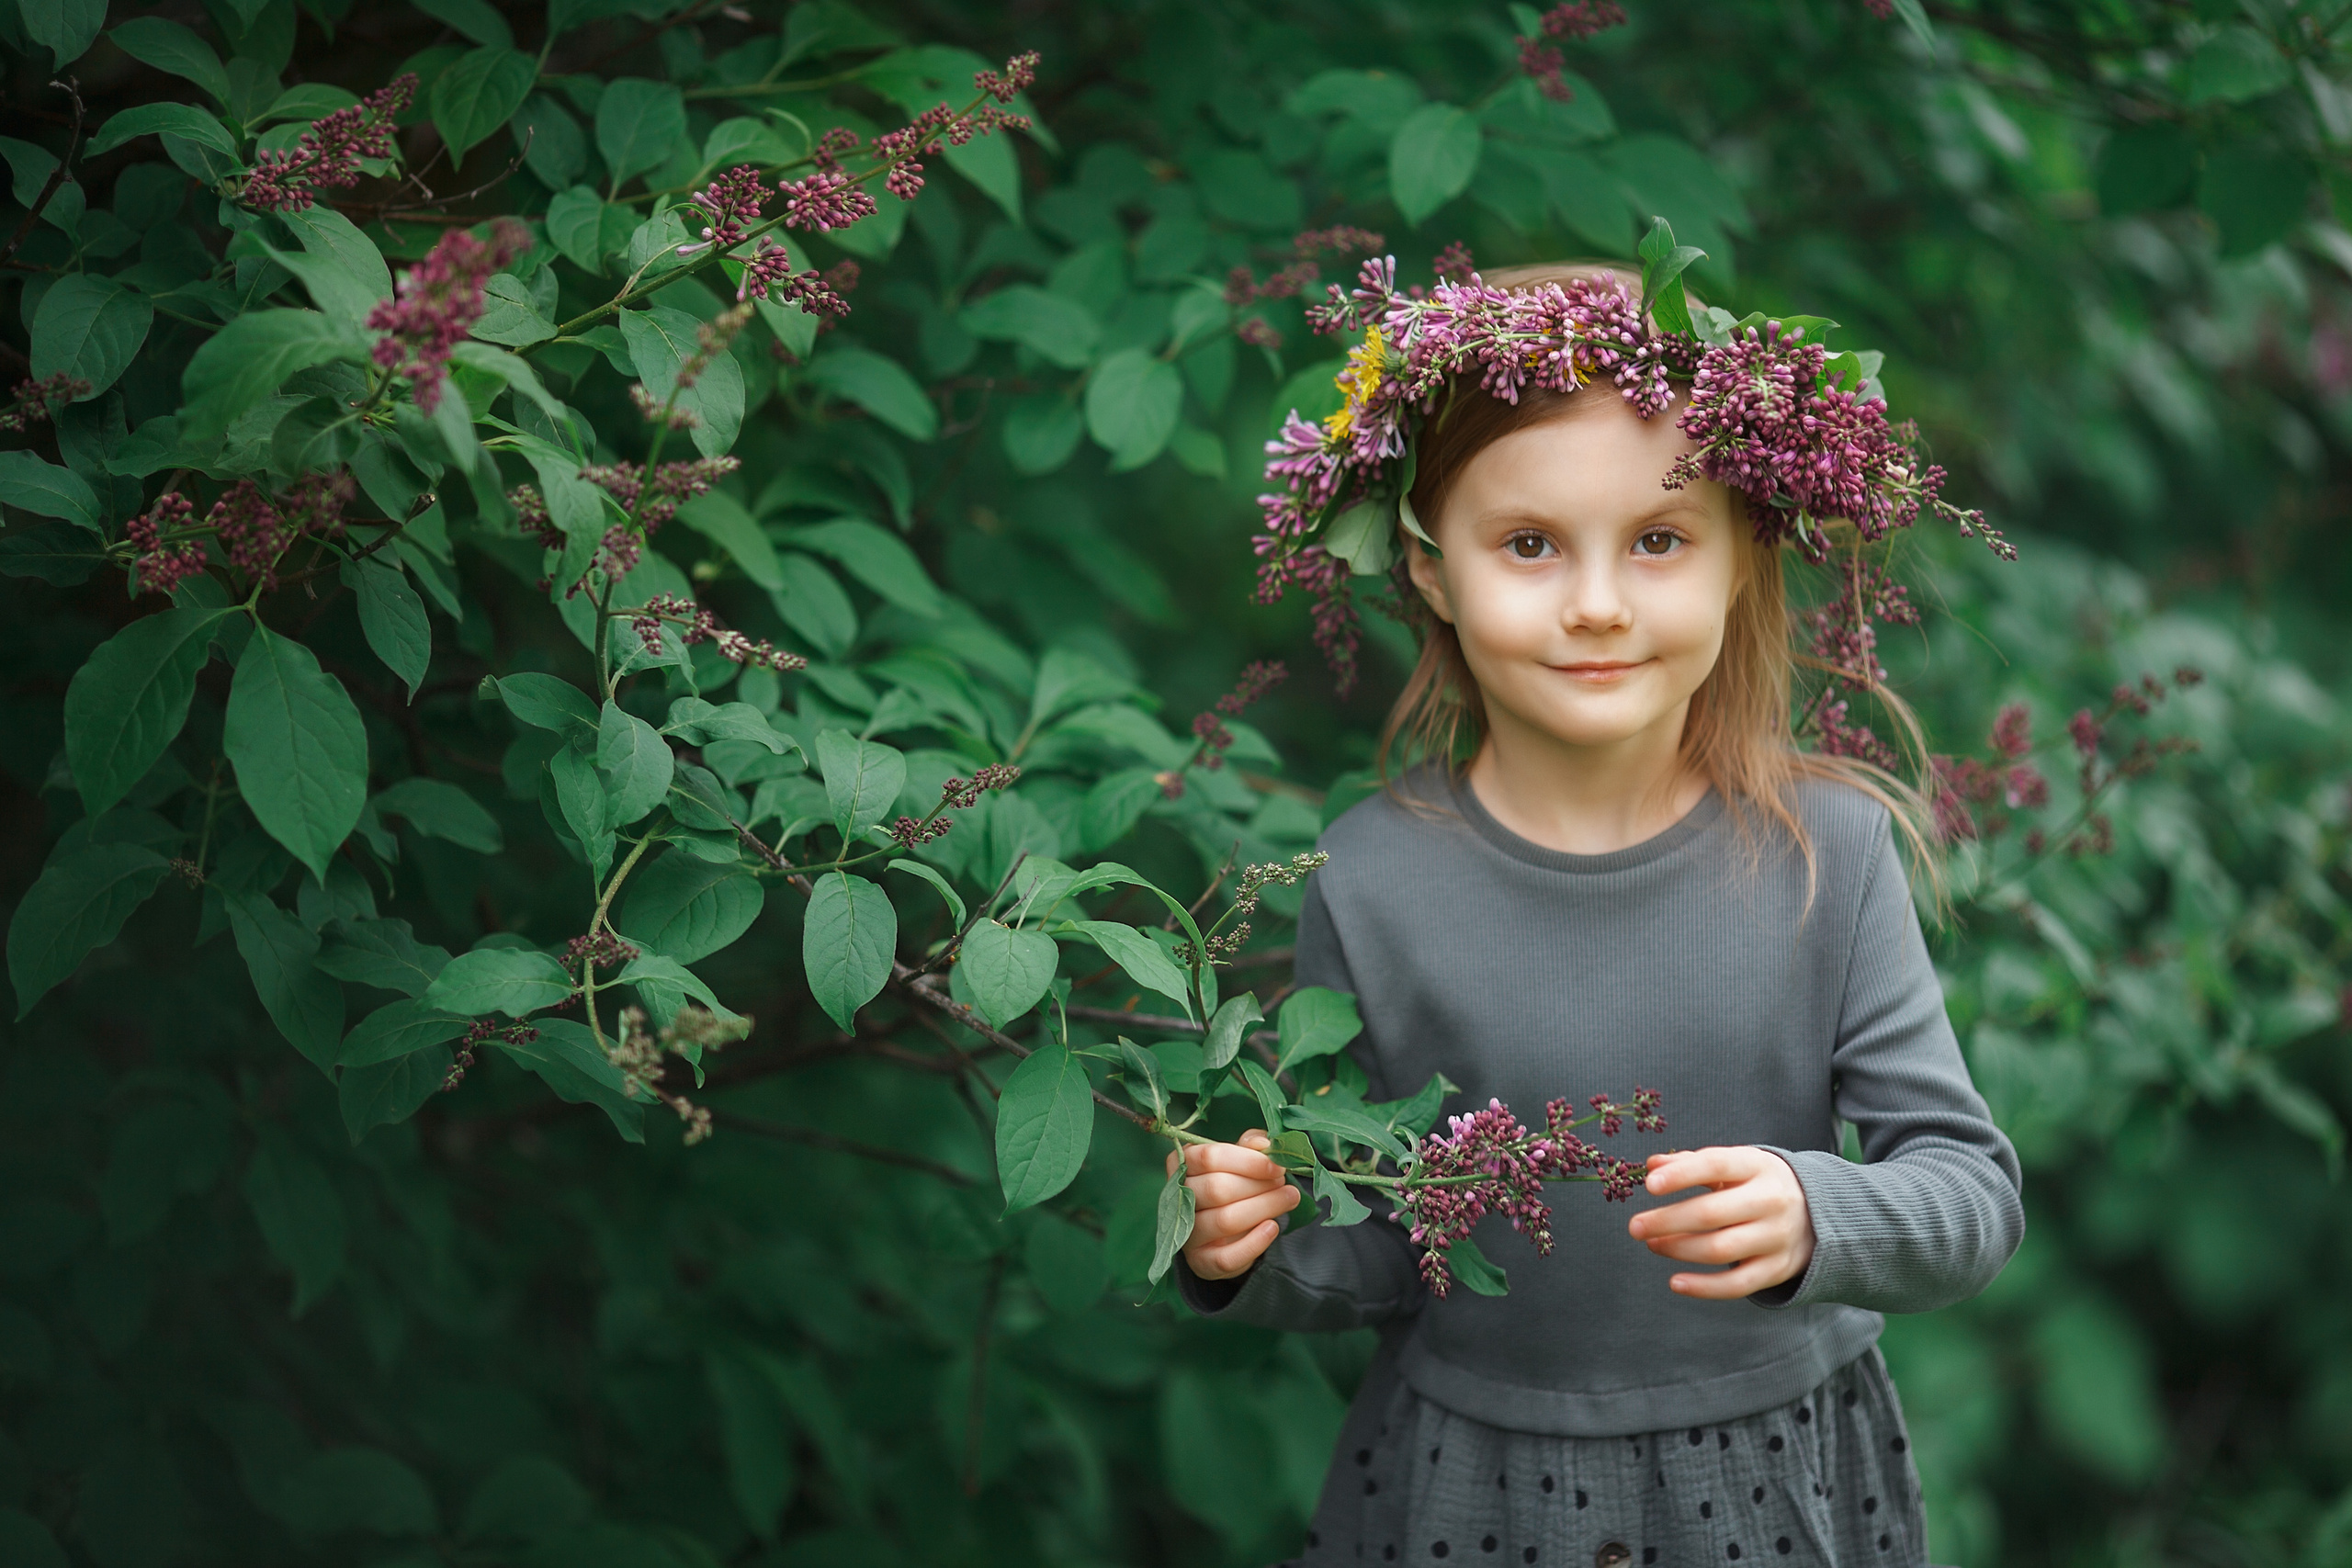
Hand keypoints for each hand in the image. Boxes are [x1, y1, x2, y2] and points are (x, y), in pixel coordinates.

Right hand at [1168, 1129, 1301, 1280]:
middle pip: (1217, 1188)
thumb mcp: (1241, 1158)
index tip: (1276, 1167)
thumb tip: (1264, 1145)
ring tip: (1289, 1199)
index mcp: (1182, 1165)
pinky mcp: (1200, 1262)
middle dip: (1258, 1185)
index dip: (1247, 1161)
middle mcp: (1178, 1200)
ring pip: (1224, 1220)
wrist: (1228, 1231)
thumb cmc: (1235, 1184)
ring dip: (1264, 1208)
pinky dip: (1254, 1243)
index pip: (1208, 1157)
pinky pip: (1226, 1257)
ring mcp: (1187, 1234)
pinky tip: (1273, 1228)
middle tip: (1284, 1183)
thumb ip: (1252, 1146)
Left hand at [1625, 1146, 1815, 1298]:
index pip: (1716, 1165)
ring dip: (1678, 1249)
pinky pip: (1737, 1285)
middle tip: (1635, 1226)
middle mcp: (1771, 1200)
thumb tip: (1652, 1166)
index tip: (1649, 1185)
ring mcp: (1776, 1237)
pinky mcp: (1778, 1269)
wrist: (1818, 1213)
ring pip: (1720, 1250)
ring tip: (1652, 1244)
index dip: (1681, 1175)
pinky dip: (1704, 1288)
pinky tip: (1675, 1282)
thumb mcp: (1734, 1164)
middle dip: (1667, 1221)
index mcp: (1757, 1166)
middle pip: (1711, 1214)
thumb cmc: (1757, 1184)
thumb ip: (1691, 1163)